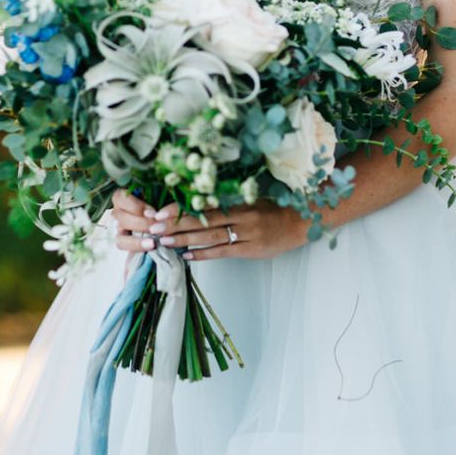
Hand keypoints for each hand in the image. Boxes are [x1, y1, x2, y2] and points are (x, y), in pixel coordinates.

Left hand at [110, 189, 307, 260]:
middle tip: (154, 227)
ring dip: (185, 240)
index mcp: (238, 200)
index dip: (181, 207)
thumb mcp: (251, 198)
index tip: (160, 210)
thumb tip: (197, 202)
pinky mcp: (250, 249)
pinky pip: (223, 252)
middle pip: (203, 220)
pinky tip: (187, 256)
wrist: (301, 222)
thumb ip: (228, 201)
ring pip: (210, 237)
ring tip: (164, 242)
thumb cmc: (273, 209)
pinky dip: (204, 254)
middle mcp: (241, 215)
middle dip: (177, 224)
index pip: (204, 204)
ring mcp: (246, 234)